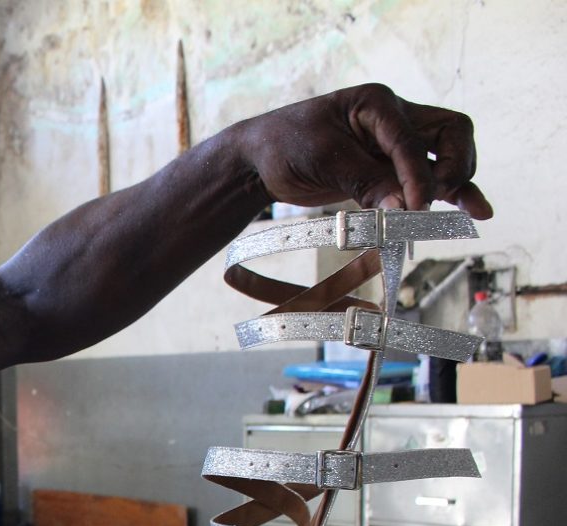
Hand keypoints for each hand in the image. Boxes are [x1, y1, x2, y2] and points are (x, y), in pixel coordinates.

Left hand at [236, 83, 491, 217]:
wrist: (261, 158)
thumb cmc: (286, 146)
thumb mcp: (323, 161)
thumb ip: (365, 183)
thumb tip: (404, 210)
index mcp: (376, 103)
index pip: (411, 139)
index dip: (418, 174)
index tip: (417, 206)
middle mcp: (394, 118)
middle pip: (449, 133)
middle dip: (452, 167)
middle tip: (435, 200)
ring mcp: (395, 143)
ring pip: (446, 155)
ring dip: (458, 182)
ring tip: (472, 211)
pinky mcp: (390, 169)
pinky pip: (428, 178)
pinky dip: (450, 194)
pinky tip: (475, 211)